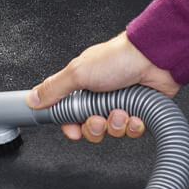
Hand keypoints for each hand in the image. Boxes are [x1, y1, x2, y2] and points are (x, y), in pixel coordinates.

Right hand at [26, 32, 178, 142]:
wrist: (155, 57)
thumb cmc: (119, 57)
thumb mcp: (78, 72)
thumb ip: (54, 88)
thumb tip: (32, 99)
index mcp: (84, 86)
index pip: (71, 116)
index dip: (72, 127)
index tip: (74, 131)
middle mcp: (102, 95)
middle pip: (91, 128)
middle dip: (95, 127)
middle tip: (99, 117)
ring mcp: (122, 103)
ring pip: (113, 131)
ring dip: (116, 124)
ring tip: (122, 110)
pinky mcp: (141, 110)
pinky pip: (133, 130)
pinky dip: (135, 125)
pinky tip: (136, 113)